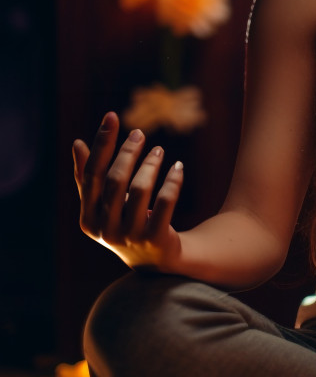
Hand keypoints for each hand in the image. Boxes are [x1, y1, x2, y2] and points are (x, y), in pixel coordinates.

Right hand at [73, 111, 183, 271]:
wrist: (157, 260)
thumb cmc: (126, 223)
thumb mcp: (105, 204)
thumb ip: (90, 177)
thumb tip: (76, 143)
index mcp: (88, 218)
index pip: (92, 174)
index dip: (101, 144)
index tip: (112, 116)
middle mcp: (105, 230)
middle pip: (115, 181)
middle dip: (127, 153)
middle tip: (140, 133)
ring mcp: (130, 237)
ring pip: (140, 191)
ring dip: (150, 165)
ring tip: (159, 150)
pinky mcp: (156, 239)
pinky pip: (165, 203)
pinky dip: (172, 182)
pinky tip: (178, 167)